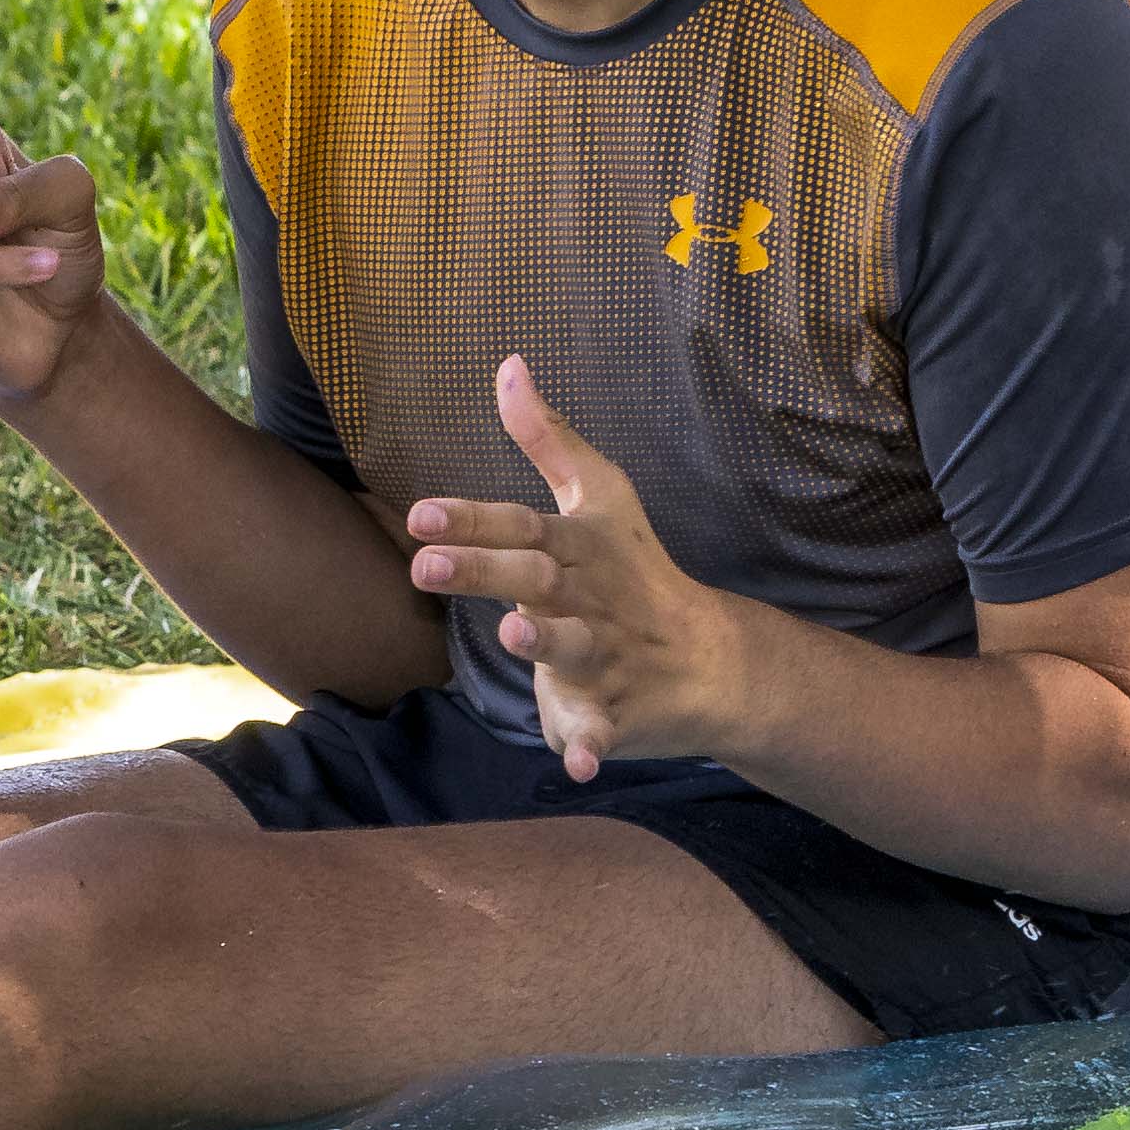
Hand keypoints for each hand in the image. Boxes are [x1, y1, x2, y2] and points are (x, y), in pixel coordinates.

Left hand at [404, 358, 748, 780]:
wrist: (710, 659)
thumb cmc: (637, 572)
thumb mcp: (600, 498)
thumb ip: (546, 439)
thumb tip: (508, 365)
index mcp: (578, 548)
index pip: (522, 526)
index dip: (473, 519)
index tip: (420, 515)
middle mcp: (588, 598)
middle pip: (534, 580)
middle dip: (483, 571)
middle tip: (423, 567)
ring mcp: (604, 656)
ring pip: (572, 649)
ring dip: (545, 644)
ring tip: (511, 635)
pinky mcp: (614, 712)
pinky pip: (602, 733)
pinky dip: (591, 748)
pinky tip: (577, 764)